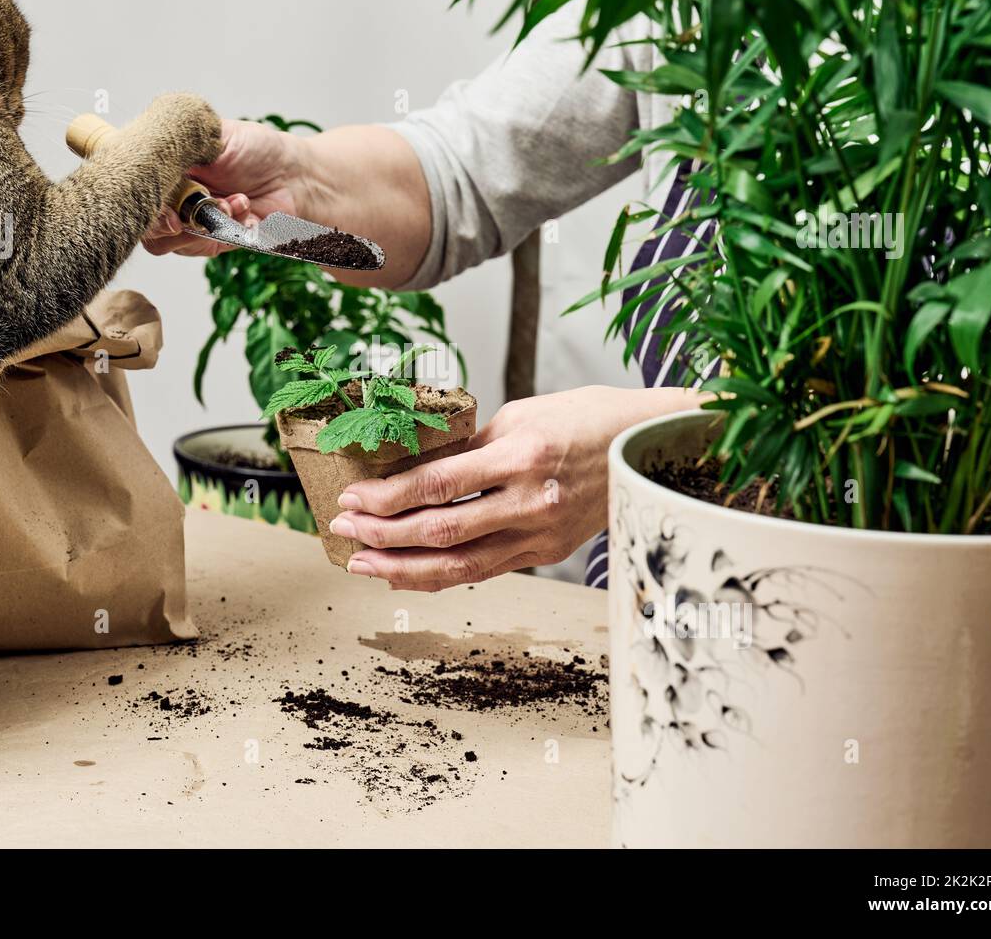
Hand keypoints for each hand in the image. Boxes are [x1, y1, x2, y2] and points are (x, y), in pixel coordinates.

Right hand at [143, 117, 305, 256]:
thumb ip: (181, 142)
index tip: (170, 211)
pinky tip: (246, 210)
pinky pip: (206, 247)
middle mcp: (172, 198)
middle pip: (146, 228)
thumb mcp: (214, 133)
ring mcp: (191, 222)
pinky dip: (228, 231)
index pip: (136, 194)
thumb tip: (153, 151)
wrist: (294, 175)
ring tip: (234, 202)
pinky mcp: (213, 241)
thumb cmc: (256, 149)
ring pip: (172, 243)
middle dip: (172, 224)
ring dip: (204, 225)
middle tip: (200, 211)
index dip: (146, 206)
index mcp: (166, 169)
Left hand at [329, 385, 703, 590]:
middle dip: (383, 536)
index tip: (352, 499)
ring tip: (363, 565)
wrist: (647, 444)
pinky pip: (483, 570)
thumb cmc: (584, 418)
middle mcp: (532, 501)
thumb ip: (469, 448)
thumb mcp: (521, 415)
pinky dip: (441, 575)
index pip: (438, 485)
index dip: (388, 497)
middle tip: (343, 532)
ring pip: (460, 566)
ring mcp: (541, 534)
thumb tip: (413, 471)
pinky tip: (408, 572)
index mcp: (522, 455)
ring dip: (403, 569)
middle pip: (441, 531)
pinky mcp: (546, 553)